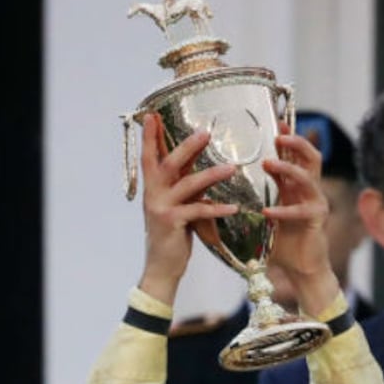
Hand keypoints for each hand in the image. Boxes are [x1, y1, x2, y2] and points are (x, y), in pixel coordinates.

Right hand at [137, 113, 239, 303]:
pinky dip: (217, 208)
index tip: (153, 115)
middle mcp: (153, 195)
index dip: (150, 137)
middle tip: (205, 132)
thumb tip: (200, 170)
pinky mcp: (173, 223)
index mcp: (152, 188)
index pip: (149, 157)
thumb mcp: (174, 207)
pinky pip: (198, 211)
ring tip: (232, 167)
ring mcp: (161, 208)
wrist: (161, 268)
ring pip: (188, 185)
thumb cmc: (170, 236)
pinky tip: (234, 207)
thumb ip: (182, 188)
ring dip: (212, 174)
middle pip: (169, 164)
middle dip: (187, 147)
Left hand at [262, 126, 341, 320]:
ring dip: (288, 168)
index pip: (297, 153)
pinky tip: (267, 212)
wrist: (299, 268)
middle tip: (278, 136)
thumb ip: (249, 197)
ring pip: (308, 177)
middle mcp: (309, 189)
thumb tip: (215, 186)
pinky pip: (301, 211)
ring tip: (268, 163)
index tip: (275, 121)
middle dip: (296, 142)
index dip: (289, 135)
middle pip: (312, 156)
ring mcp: (315, 203)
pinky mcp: (316, 220)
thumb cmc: (279, 242)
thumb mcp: (262, 213)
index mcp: (296, 184)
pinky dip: (284, 210)